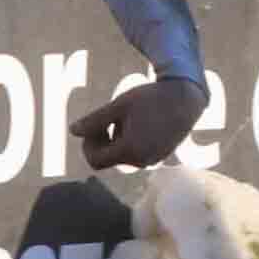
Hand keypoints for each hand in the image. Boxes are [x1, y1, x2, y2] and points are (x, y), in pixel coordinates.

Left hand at [73, 72, 204, 169]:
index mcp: (130, 149)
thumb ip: (94, 120)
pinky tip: (140, 121)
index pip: (95, 160)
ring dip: (116, 139)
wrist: (186, 97)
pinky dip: (130, 140)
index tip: (94, 124)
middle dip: (102, 140)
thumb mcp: (119, 105)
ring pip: (121, 155)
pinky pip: (136, 153)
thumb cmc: (150, 98)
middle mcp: (141, 160)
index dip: (88, 144)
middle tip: (107, 118)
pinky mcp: (160, 156)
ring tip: (127, 117)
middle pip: (107, 158)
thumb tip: (72, 131)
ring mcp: (152, 160)